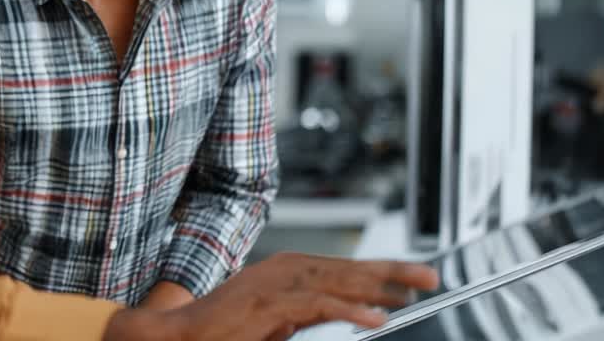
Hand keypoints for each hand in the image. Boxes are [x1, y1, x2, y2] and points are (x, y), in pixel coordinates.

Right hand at [102, 253, 438, 340]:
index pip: (341, 269)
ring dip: (376, 286)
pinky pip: (315, 306)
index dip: (378, 272)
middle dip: (389, 271)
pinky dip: (347, 311)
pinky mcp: (266, 306)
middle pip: (345, 268)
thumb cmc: (221, 334)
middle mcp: (281, 271)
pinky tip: (374, 319)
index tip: (410, 280)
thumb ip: (306, 319)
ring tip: (411, 292)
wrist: (176, 337)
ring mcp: (273, 286)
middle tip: (428, 276)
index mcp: (284, 273)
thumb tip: (349, 319)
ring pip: (336, 281)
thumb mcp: (274, 324)